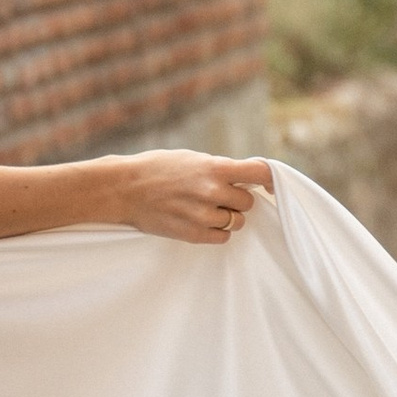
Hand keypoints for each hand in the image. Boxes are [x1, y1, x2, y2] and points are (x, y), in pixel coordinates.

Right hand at [110, 153, 274, 244]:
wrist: (124, 189)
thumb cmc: (158, 169)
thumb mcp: (192, 159)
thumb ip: (219, 169)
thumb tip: (247, 178)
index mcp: (214, 168)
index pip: (259, 173)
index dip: (270, 179)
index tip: (272, 185)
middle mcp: (212, 192)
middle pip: (248, 202)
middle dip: (238, 198)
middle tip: (221, 195)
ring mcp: (203, 215)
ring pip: (237, 222)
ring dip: (228, 216)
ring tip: (206, 208)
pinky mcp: (193, 234)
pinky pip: (222, 237)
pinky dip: (217, 231)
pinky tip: (202, 221)